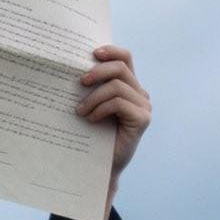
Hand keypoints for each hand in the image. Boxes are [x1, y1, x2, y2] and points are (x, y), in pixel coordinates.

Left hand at [77, 44, 151, 189]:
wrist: (99, 168)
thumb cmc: (92, 138)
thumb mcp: (92, 108)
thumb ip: (92, 90)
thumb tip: (75, 71)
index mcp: (130, 87)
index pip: (125, 59)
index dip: (111, 52)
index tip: (92, 53)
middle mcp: (140, 94)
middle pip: (120, 68)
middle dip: (98, 72)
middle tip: (80, 83)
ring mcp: (144, 106)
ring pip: (117, 87)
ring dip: (94, 97)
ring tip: (80, 111)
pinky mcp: (142, 119)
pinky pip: (119, 103)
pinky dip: (101, 109)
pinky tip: (90, 119)